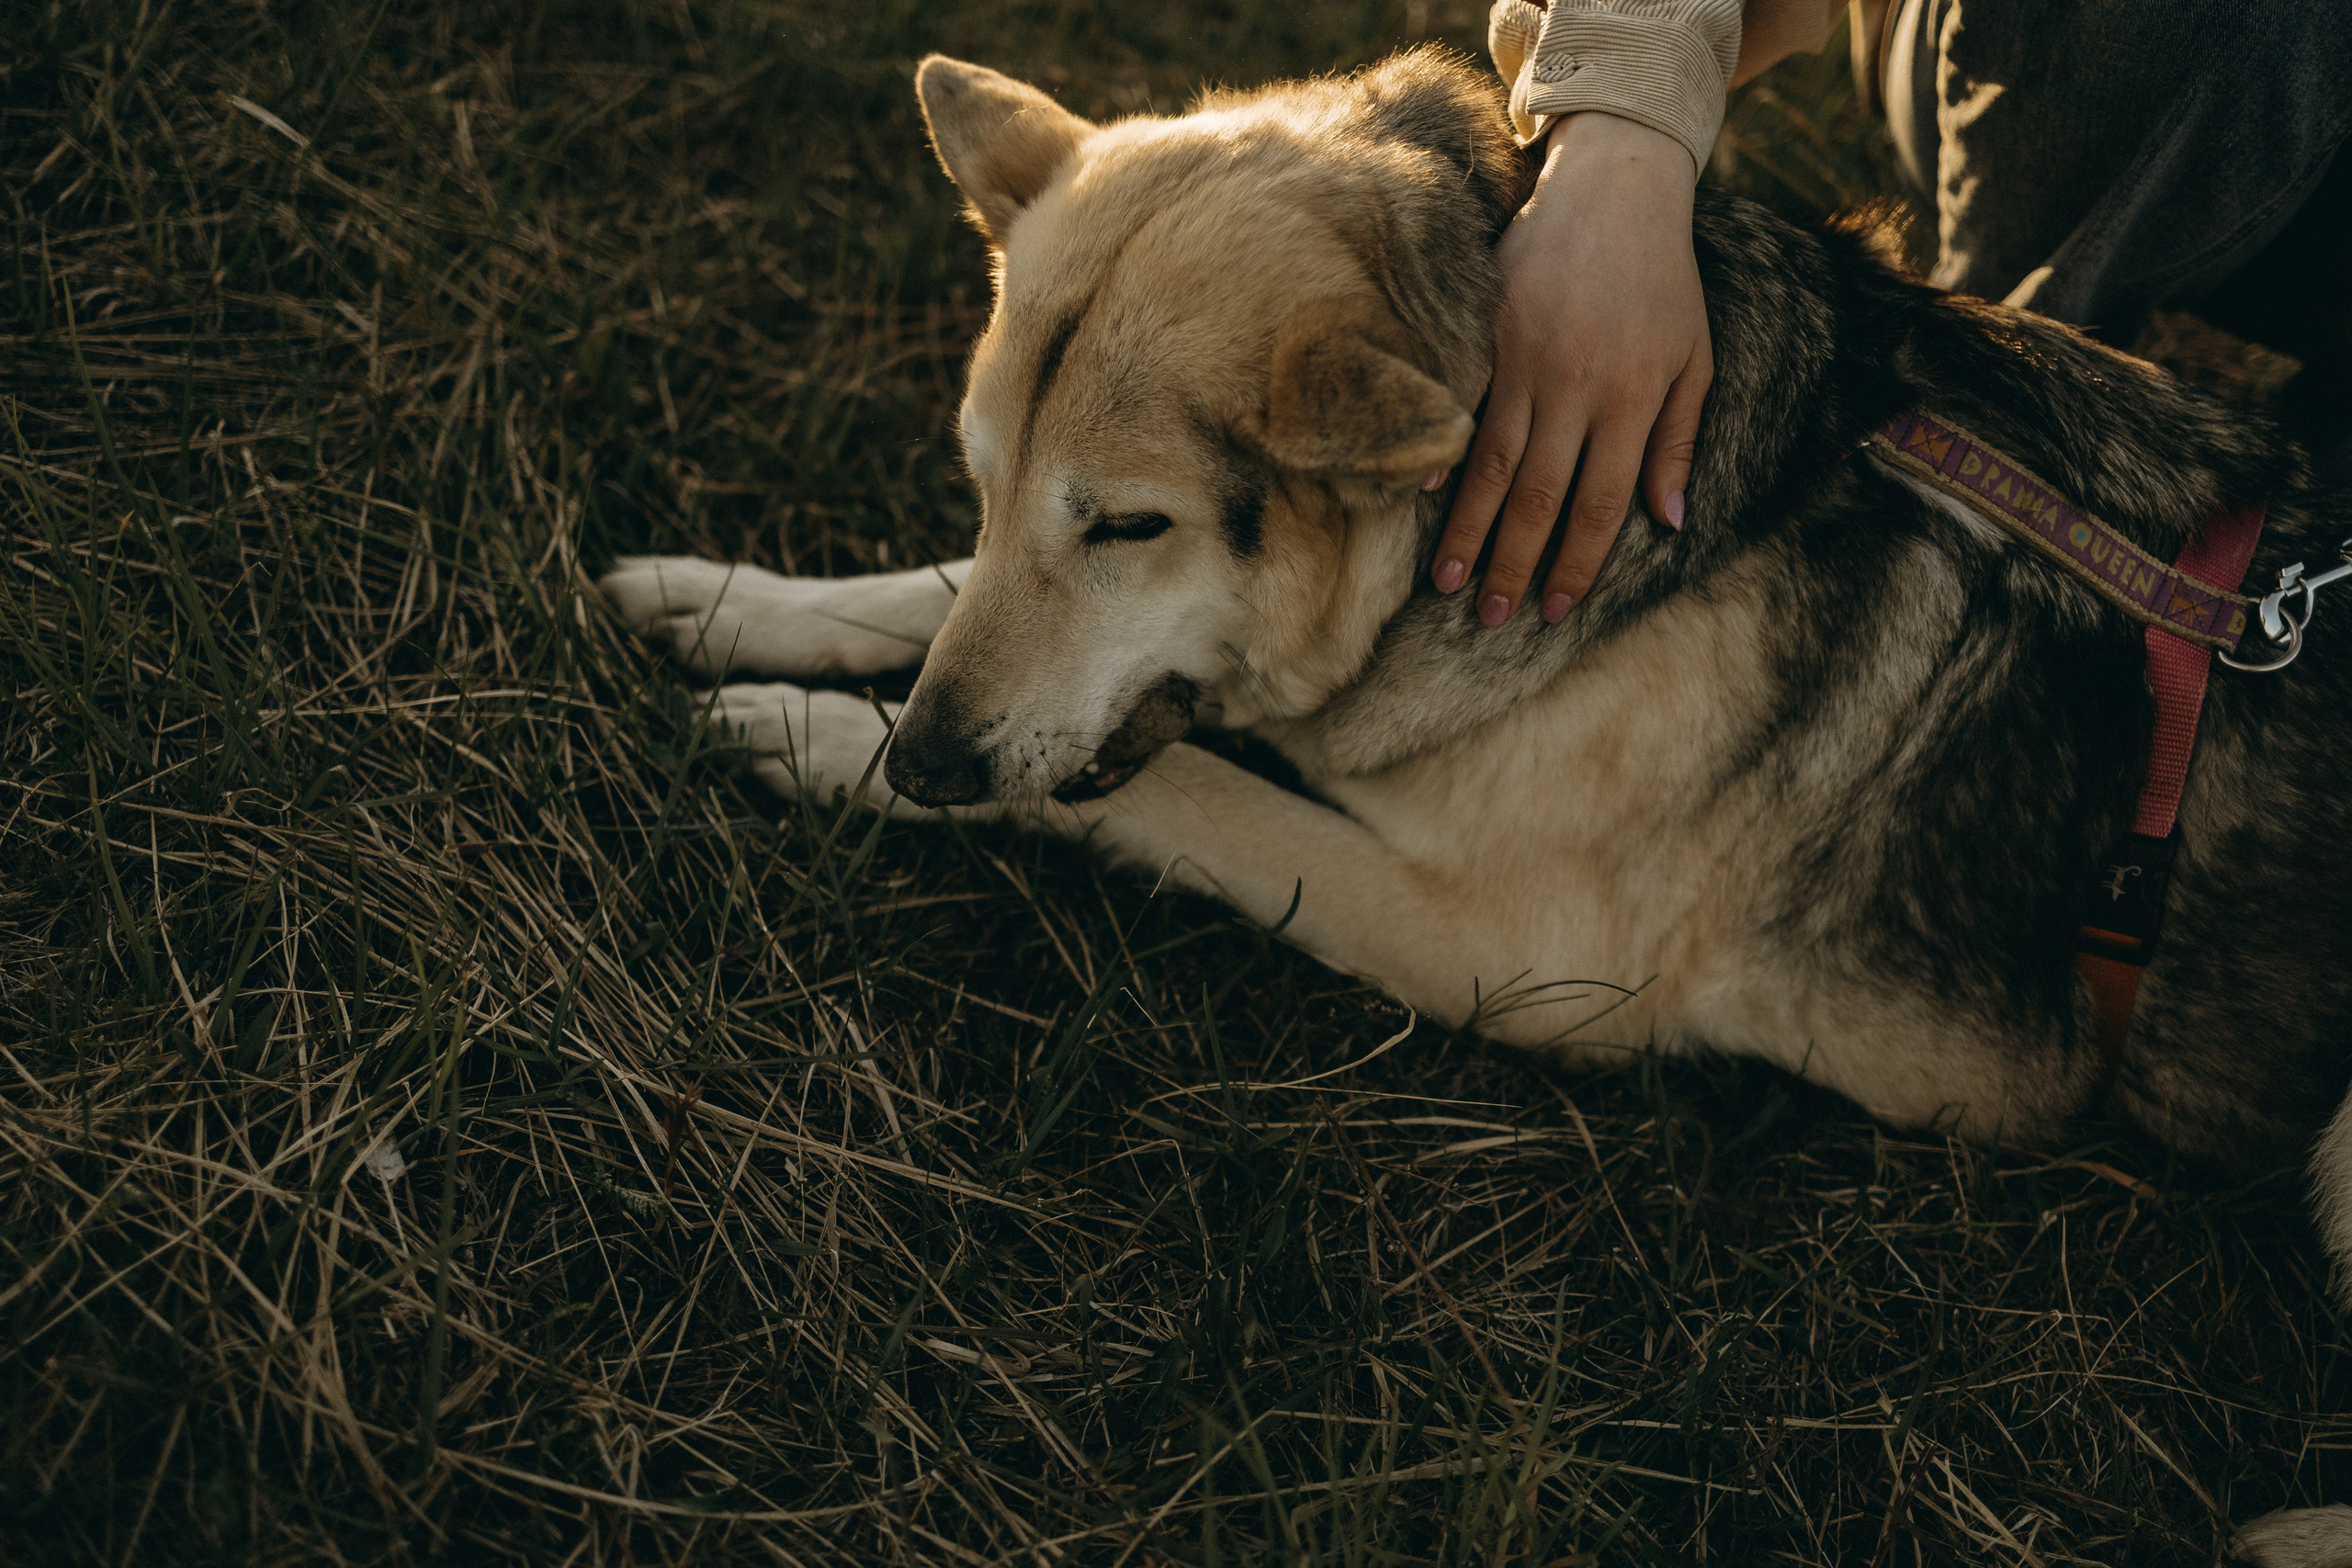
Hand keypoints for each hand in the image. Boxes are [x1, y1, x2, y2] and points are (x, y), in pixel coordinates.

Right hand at [1432, 112, 1711, 625]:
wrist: (1617, 186)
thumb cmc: (1664, 278)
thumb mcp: (1696, 357)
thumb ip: (1680, 439)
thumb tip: (1671, 521)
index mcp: (1633, 400)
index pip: (1601, 505)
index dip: (1577, 563)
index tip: (1556, 610)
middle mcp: (1576, 388)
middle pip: (1538, 497)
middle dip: (1514, 565)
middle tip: (1491, 619)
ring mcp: (1525, 359)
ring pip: (1492, 464)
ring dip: (1468, 531)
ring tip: (1447, 583)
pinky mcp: (1487, 330)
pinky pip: (1461, 404)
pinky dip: (1443, 454)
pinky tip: (1426, 500)